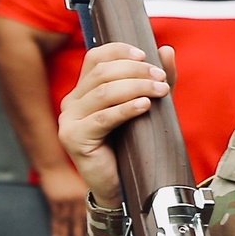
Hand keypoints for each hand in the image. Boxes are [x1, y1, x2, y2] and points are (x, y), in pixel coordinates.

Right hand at [36, 162, 88, 235]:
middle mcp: (76, 199)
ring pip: (66, 222)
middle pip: (79, 220)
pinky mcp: (54, 202)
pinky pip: (55, 219)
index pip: (93, 213)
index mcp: (87, 193)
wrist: (54, 162)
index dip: (95, 226)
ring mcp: (64, 201)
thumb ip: (95, 192)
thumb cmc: (71, 168)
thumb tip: (103, 203)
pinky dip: (56, 230)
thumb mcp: (86, 180)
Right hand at [58, 43, 174, 209]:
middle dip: (135, 71)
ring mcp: (69, 120)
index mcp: (83, 91)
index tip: (145, 54)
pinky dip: (126, 109)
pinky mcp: (73, 138)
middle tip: (160, 77)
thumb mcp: (145, 107)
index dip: (119, 51)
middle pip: (102, 73)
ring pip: (103, 92)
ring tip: (160, 90)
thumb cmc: (131, 146)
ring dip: (136, 87)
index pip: (95, 58)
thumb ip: (154, 80)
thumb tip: (166, 50)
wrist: (118, 185)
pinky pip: (103, 118)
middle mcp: (71, 102)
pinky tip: (144, 106)